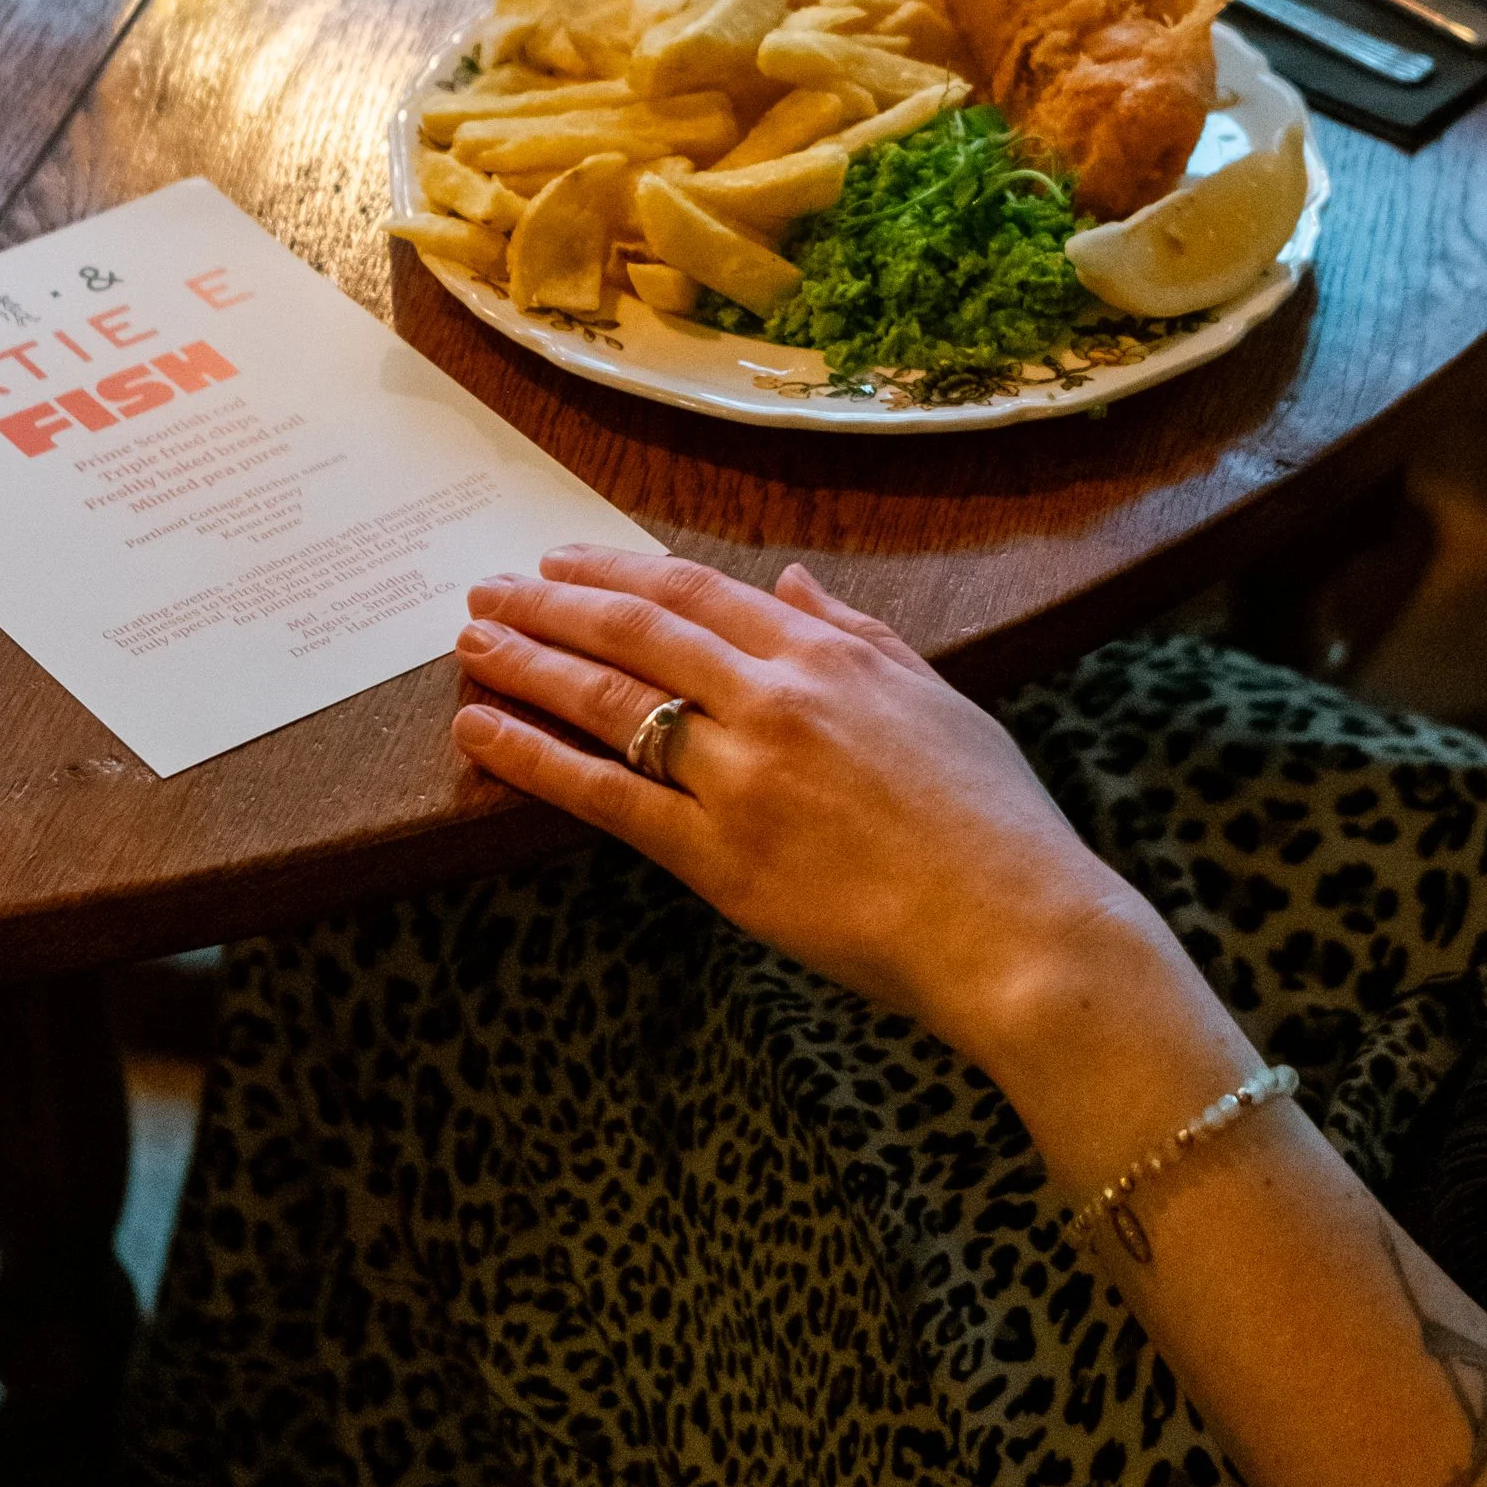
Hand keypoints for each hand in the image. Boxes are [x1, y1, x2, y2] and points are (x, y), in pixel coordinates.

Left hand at [449, 550, 1196, 1087]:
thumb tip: (791, 580)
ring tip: (470, 644)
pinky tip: (482, 735)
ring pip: (606, 701)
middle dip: (550, 603)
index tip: (560, 560)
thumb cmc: (993, 820)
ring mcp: (739, 777)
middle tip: (487, 589)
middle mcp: (772, 699)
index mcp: (826, 655)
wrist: (1016, 927)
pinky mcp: (718, 859)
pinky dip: (534, 760)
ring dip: (526, 664)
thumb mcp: (938, 697)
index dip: (616, 571)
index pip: (695, 592)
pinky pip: (606, 798)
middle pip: (634, 632)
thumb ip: (857, 633)